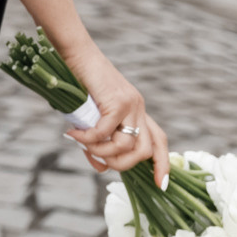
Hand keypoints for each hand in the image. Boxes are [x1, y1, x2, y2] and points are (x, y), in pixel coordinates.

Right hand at [16, 0, 168, 186]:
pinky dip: (89, 138)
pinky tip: (74, 134)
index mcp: (137, 110)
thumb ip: (97, 139)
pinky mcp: (117, 100)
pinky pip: (105, 131)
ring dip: (103, 152)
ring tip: (83, 145)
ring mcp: (131, 104)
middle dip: (122, 165)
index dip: (162, 164)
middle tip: (99, 161)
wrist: (75, 51)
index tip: (159, 184)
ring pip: (126, 145)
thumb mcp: (90, 114)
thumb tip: (98, 166)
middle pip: (144, 151)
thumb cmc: (78, 80)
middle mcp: (139, 108)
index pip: (159, 141)